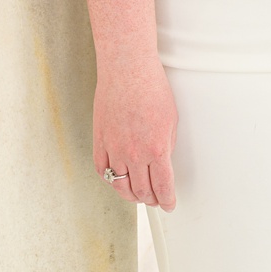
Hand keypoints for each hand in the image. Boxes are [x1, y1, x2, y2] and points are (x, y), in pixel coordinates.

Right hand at [92, 56, 178, 210]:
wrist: (127, 67)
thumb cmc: (150, 87)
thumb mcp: (171, 121)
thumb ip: (167, 146)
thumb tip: (163, 163)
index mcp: (156, 149)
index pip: (163, 187)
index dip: (167, 201)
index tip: (169, 204)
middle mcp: (134, 153)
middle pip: (141, 191)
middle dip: (151, 200)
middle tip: (155, 200)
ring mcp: (114, 147)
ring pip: (120, 185)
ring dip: (130, 194)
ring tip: (136, 194)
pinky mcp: (99, 138)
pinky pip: (101, 168)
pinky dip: (109, 178)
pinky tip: (116, 178)